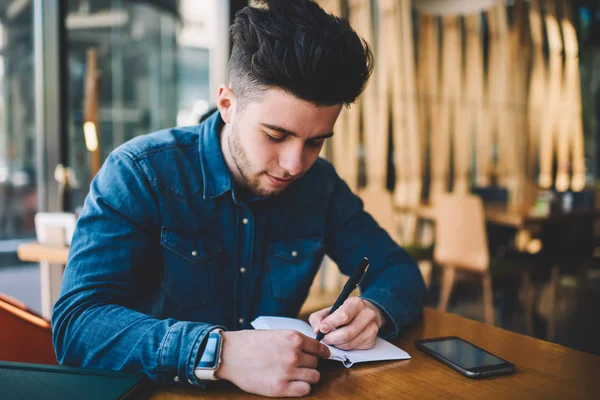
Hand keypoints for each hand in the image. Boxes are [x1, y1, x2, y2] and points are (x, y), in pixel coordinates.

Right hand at [216, 330, 330, 396]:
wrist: (230, 355)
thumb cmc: (250, 343)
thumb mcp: (275, 334)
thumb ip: (292, 341)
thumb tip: (309, 348)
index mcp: (293, 338)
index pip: (319, 348)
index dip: (322, 353)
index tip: (323, 356)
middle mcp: (293, 354)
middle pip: (316, 363)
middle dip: (310, 365)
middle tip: (300, 366)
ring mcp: (288, 371)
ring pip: (314, 377)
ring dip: (308, 377)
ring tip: (296, 376)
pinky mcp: (280, 388)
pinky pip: (305, 390)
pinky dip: (302, 388)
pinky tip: (293, 384)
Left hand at [308, 297, 384, 350]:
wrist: (364, 314)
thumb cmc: (343, 312)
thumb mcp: (330, 309)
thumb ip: (318, 318)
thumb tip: (317, 331)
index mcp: (356, 303)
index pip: (344, 316)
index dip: (331, 324)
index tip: (322, 329)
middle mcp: (367, 315)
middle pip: (347, 333)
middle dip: (331, 338)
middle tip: (324, 338)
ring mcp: (372, 329)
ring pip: (349, 344)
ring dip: (336, 344)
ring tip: (332, 339)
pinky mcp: (372, 341)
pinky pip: (354, 349)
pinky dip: (344, 348)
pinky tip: (342, 341)